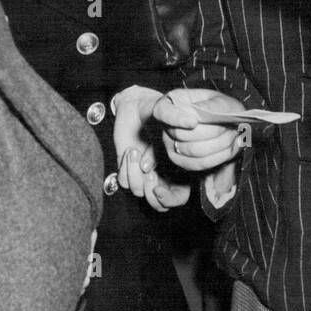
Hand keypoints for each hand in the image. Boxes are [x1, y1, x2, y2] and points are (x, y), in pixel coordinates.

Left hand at [111, 86, 190, 210]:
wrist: (134, 106)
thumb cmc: (156, 110)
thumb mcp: (169, 115)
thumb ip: (177, 122)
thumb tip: (186, 131)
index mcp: (176, 168)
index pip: (179, 197)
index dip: (170, 199)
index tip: (159, 189)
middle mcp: (160, 174)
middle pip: (159, 204)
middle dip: (151, 193)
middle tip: (149, 173)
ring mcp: (142, 173)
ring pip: (138, 192)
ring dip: (134, 174)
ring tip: (135, 151)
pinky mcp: (126, 169)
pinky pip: (124, 182)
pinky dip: (125, 169)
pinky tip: (130, 151)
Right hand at [152, 89, 249, 171]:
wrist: (220, 123)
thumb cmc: (218, 108)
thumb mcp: (218, 99)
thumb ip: (211, 105)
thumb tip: (201, 114)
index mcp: (170, 103)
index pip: (162, 112)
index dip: (176, 118)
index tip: (193, 122)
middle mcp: (165, 125)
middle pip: (182, 134)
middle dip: (211, 130)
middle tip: (231, 125)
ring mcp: (170, 145)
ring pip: (193, 150)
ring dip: (218, 143)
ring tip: (233, 134)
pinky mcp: (180, 161)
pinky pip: (198, 163)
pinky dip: (217, 156)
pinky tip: (229, 147)